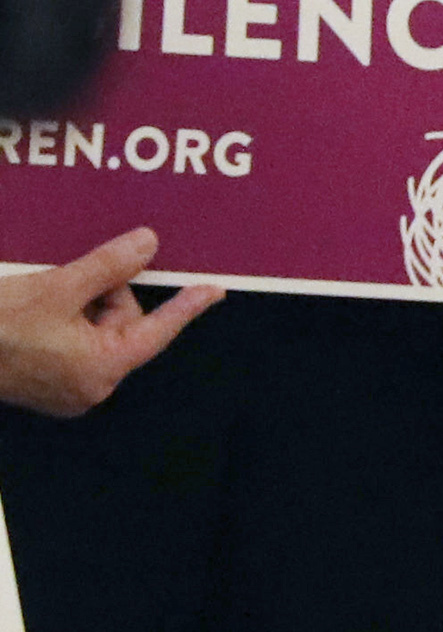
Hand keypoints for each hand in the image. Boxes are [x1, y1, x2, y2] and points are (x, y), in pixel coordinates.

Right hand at [0, 232, 215, 417]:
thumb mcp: (57, 288)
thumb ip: (108, 266)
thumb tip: (148, 244)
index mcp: (101, 369)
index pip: (157, 330)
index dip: (187, 306)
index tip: (217, 290)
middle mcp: (89, 386)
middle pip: (122, 322)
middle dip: (102, 292)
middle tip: (65, 281)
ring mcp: (65, 387)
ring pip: (95, 326)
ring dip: (78, 300)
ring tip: (42, 297)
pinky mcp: (43, 381)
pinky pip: (72, 338)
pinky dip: (62, 315)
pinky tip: (37, 305)